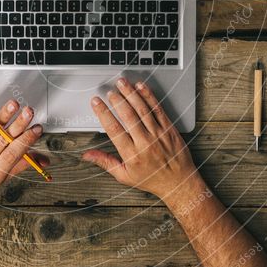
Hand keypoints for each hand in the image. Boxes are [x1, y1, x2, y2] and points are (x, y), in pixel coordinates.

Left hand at [0, 94, 48, 195]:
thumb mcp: (4, 177)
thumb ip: (24, 165)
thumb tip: (45, 160)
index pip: (13, 154)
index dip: (26, 140)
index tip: (37, 129)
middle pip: (3, 139)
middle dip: (18, 125)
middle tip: (29, 112)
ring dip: (3, 115)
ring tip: (14, 105)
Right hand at [82, 78, 199, 201]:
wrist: (179, 183)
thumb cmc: (152, 180)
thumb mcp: (124, 176)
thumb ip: (105, 162)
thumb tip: (87, 155)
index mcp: (132, 155)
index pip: (113, 129)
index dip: (103, 113)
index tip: (96, 102)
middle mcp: (145, 143)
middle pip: (128, 116)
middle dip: (117, 100)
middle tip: (109, 91)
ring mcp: (158, 134)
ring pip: (142, 109)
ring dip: (131, 94)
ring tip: (122, 83)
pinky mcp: (169, 128)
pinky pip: (158, 109)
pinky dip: (149, 96)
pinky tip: (141, 87)